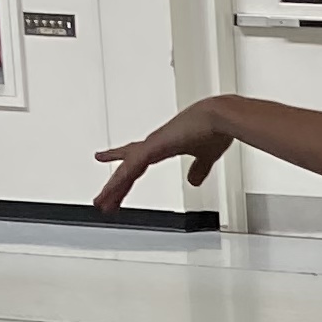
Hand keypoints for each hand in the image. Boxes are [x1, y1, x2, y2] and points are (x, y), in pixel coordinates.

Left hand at [93, 100, 233, 211]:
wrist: (220, 117)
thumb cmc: (215, 129)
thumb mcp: (207, 156)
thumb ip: (199, 168)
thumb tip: (193, 181)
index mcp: (165, 145)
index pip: (137, 157)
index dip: (123, 162)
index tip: (104, 160)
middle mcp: (154, 144)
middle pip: (128, 167)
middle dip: (115, 185)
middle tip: (101, 199)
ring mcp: (152, 145)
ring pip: (126, 171)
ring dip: (113, 188)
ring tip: (101, 203)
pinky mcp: (153, 147)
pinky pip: (131, 167)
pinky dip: (121, 180)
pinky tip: (112, 191)